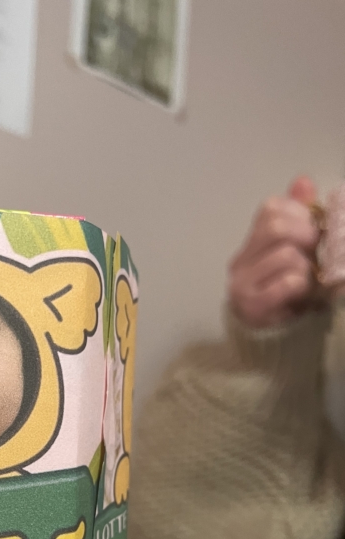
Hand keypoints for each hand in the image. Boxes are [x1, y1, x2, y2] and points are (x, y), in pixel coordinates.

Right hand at [229, 176, 321, 328]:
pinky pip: (288, 282)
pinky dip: (303, 287)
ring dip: (307, 268)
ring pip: (286, 255)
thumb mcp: (295, 251)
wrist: (268, 340)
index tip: (313, 232)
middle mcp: (240, 261)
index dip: (300, 214)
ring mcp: (242, 284)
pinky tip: (301, 297)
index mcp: (251, 244)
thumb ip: (299, 216)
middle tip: (315, 254)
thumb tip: (303, 180)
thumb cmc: (285, 292)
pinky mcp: (252, 306)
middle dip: (306, 236)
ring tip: (307, 282)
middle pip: (276, 227)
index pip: (271, 209)